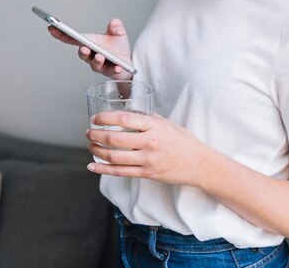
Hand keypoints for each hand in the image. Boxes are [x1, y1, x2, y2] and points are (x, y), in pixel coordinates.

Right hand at [48, 18, 132, 79]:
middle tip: (84, 48)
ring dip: (96, 61)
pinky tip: (118, 67)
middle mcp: (91, 55)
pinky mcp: (110, 72)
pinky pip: (111, 71)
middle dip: (82, 51)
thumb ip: (116, 28)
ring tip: (100, 56)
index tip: (51, 28)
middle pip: (83, 54)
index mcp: (90, 43)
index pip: (73, 39)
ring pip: (95, 64)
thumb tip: (115, 22)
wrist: (127, 63)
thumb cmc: (117, 48)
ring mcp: (100, 65)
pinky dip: (114, 69)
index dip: (61, 34)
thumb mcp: (118, 35)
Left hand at [85, 111, 209, 185]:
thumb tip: (134, 114)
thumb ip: (151, 119)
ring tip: (90, 145)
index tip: (96, 118)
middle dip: (96, 134)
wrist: (200, 164)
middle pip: (115, 138)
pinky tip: (93, 166)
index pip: (125, 119)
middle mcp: (150, 143)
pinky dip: (103, 169)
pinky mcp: (147, 174)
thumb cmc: (185, 142)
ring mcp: (148, 160)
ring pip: (114, 156)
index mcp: (155, 127)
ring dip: (97, 150)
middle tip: (88, 132)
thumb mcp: (169, 124)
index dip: (106, 118)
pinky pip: (120, 172)